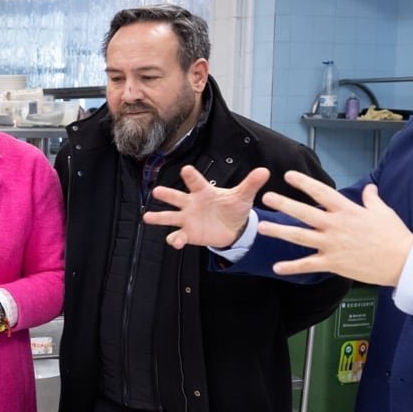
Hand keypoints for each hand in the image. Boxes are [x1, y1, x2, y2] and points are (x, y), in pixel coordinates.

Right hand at [143, 164, 270, 248]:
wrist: (232, 227)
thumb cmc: (233, 207)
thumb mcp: (243, 196)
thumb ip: (251, 184)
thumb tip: (265, 171)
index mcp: (203, 191)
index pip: (196, 182)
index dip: (191, 176)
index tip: (186, 170)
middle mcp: (191, 203)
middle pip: (176, 197)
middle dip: (167, 195)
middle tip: (157, 191)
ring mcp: (187, 219)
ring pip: (169, 217)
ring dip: (159, 218)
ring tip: (147, 217)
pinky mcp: (188, 233)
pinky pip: (178, 236)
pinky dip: (175, 240)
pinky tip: (175, 242)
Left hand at [257, 173, 412, 284]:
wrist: (402, 262)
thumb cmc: (394, 236)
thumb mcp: (383, 212)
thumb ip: (371, 199)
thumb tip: (369, 188)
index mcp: (347, 210)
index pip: (321, 192)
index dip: (304, 182)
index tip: (289, 175)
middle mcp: (336, 225)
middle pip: (304, 212)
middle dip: (284, 204)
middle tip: (266, 197)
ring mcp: (332, 244)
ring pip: (300, 237)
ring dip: (280, 232)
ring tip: (262, 228)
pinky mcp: (333, 263)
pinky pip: (308, 264)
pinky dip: (292, 267)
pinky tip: (276, 267)